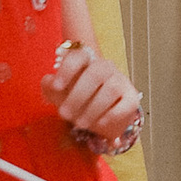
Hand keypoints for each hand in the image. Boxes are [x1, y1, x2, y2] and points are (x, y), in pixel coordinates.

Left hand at [47, 40, 143, 154]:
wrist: (102, 115)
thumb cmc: (79, 99)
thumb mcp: (60, 94)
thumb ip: (50, 86)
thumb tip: (49, 81)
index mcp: (86, 61)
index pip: (78, 56)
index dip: (67, 70)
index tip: (56, 87)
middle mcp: (105, 67)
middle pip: (95, 73)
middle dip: (77, 96)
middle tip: (64, 114)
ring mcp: (121, 81)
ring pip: (111, 89)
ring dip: (93, 108)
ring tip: (80, 124)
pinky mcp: (132, 98)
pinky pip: (126, 104)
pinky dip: (112, 115)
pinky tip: (100, 124)